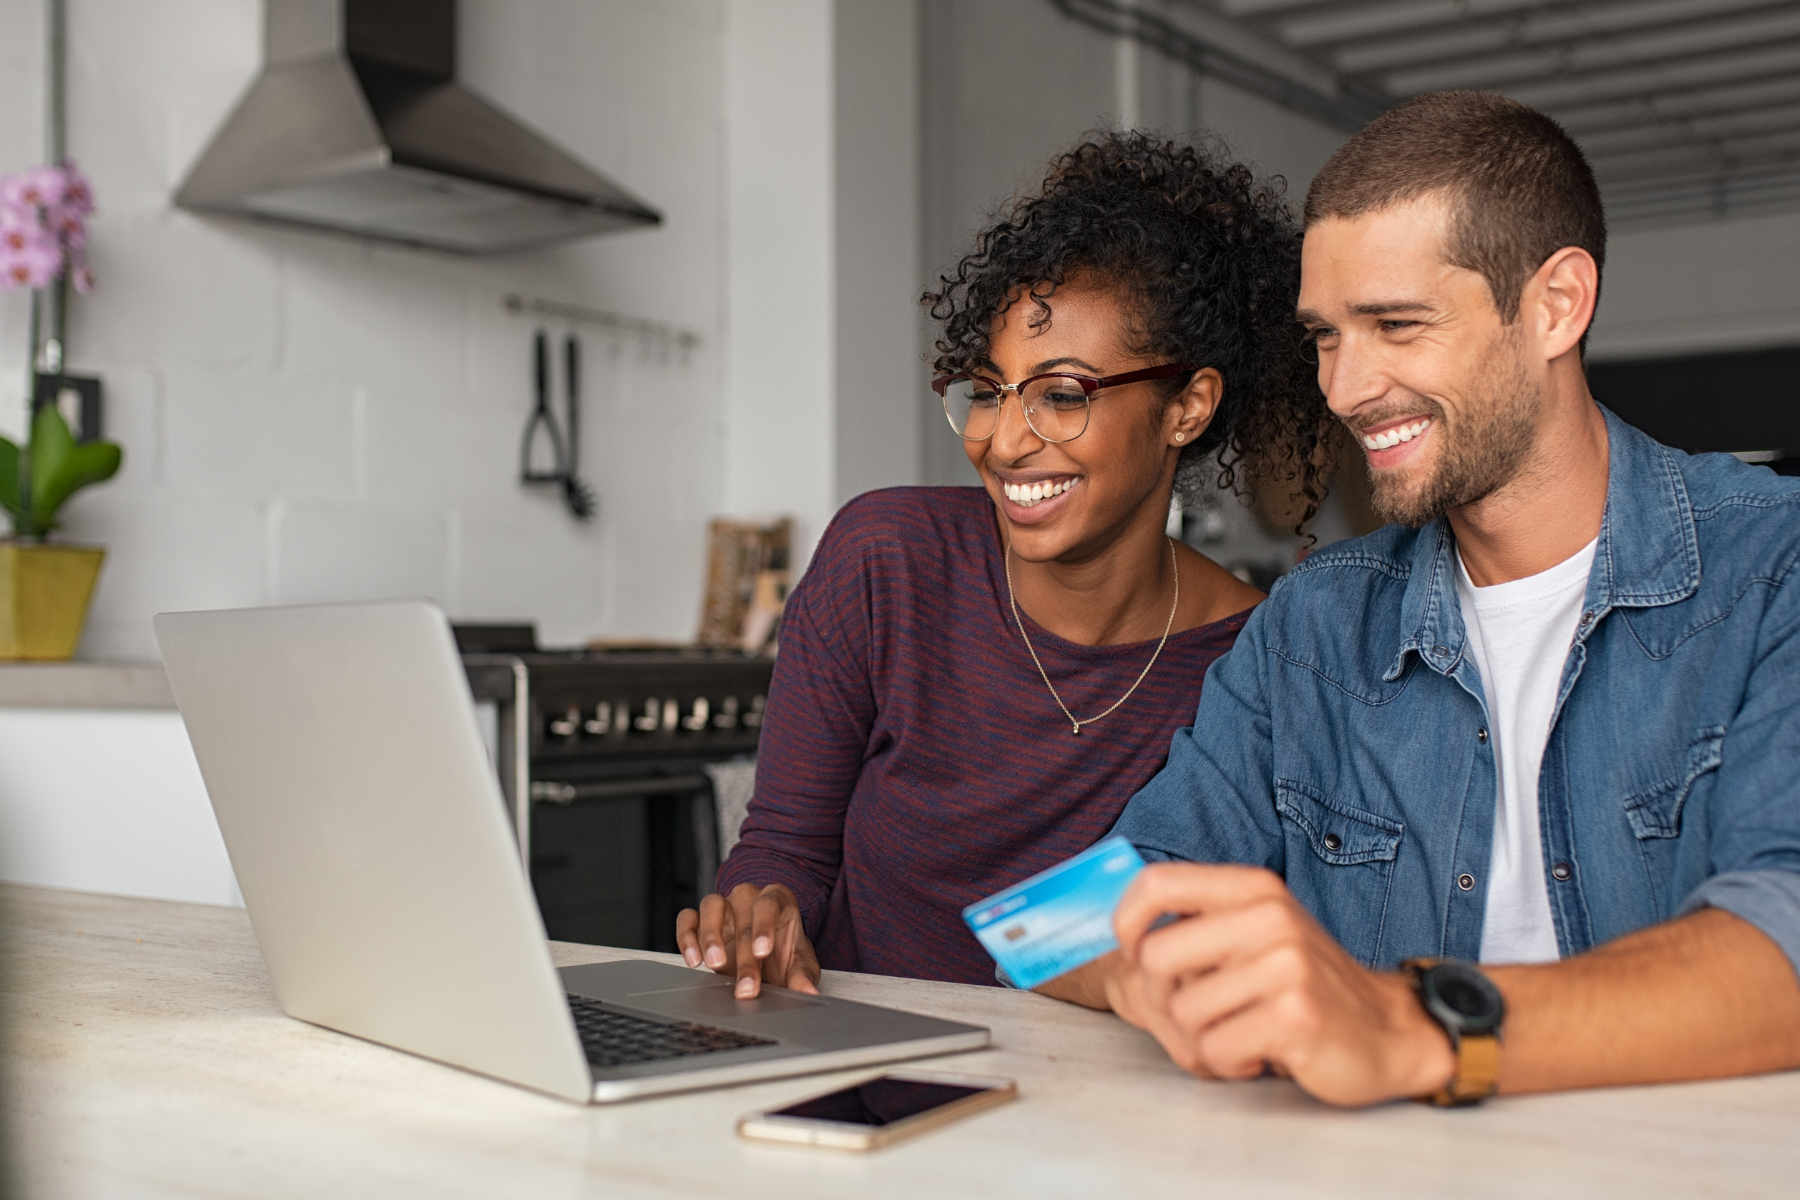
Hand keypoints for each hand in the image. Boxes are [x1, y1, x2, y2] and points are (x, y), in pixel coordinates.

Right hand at [675, 883, 820, 998]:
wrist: (765, 954)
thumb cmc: (783, 952)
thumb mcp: (799, 964)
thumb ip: (802, 976)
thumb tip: (808, 992)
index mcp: (777, 899)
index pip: (769, 905)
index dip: (765, 927)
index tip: (763, 952)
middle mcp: (748, 897)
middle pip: (743, 918)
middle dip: (744, 957)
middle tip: (746, 987)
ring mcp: (723, 905)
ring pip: (711, 906)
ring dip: (710, 936)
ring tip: (714, 964)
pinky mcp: (700, 919)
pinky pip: (687, 918)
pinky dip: (686, 936)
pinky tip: (694, 960)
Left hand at [1111, 863, 1453, 1105]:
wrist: (1389, 1030)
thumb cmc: (1305, 985)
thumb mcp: (1257, 933)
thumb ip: (1199, 923)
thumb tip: (1117, 931)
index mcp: (1253, 889)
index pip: (1157, 884)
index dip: (1126, 921)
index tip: (1134, 951)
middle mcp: (1269, 917)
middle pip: (1156, 958)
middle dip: (1164, 999)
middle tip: (1201, 1013)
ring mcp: (1285, 966)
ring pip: (1183, 1012)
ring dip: (1203, 1037)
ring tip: (1243, 1031)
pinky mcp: (1294, 1016)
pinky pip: (1214, 1049)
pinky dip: (1228, 1062)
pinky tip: (1261, 1053)